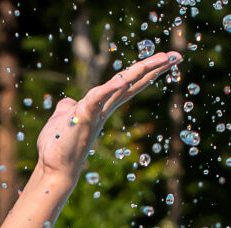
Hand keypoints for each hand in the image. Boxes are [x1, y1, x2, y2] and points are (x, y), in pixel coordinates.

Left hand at [31, 50, 180, 181]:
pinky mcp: (85, 114)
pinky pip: (98, 97)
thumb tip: (68, 103)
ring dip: (143, 70)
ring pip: (123, 84)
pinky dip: (111, 89)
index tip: (165, 59)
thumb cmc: (58, 146)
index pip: (128, 83)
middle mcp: (105, 107)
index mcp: (102, 104)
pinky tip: (122, 81)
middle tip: (175, 56)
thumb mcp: (65, 117)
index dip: (145, 70)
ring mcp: (97, 111)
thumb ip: (69, 107)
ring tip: (163, 59)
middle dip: (155, 67)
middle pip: (133, 81)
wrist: (54, 168)